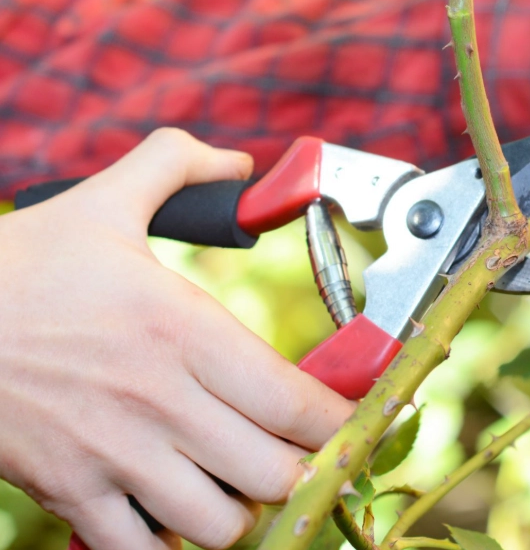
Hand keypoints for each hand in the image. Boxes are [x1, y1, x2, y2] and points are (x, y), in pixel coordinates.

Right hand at [0, 129, 354, 549]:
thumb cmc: (19, 265)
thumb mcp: (103, 202)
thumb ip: (176, 165)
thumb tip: (237, 161)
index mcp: (182, 329)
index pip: (294, 401)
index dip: (340, 420)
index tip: (352, 418)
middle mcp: (159, 399)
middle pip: (273, 472)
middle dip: (299, 467)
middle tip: (295, 446)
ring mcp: (113, 455)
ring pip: (220, 525)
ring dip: (243, 509)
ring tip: (240, 479)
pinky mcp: (69, 492)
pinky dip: (173, 544)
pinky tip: (177, 510)